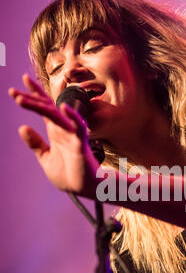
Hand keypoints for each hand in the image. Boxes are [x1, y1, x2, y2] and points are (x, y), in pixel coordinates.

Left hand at [9, 74, 99, 197]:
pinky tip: (63, 108)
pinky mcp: (81, 144)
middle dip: (31, 98)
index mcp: (55, 131)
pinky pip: (78, 127)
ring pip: (56, 115)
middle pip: (47, 108)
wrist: (85, 189)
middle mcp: (63, 129)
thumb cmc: (69, 175)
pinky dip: (72, 117)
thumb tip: (22, 127)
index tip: (21, 83)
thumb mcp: (46, 158)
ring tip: (23, 98)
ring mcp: (72, 135)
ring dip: (40, 106)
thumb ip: (36, 144)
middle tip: (14, 91)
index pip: (44, 108)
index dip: (34, 95)